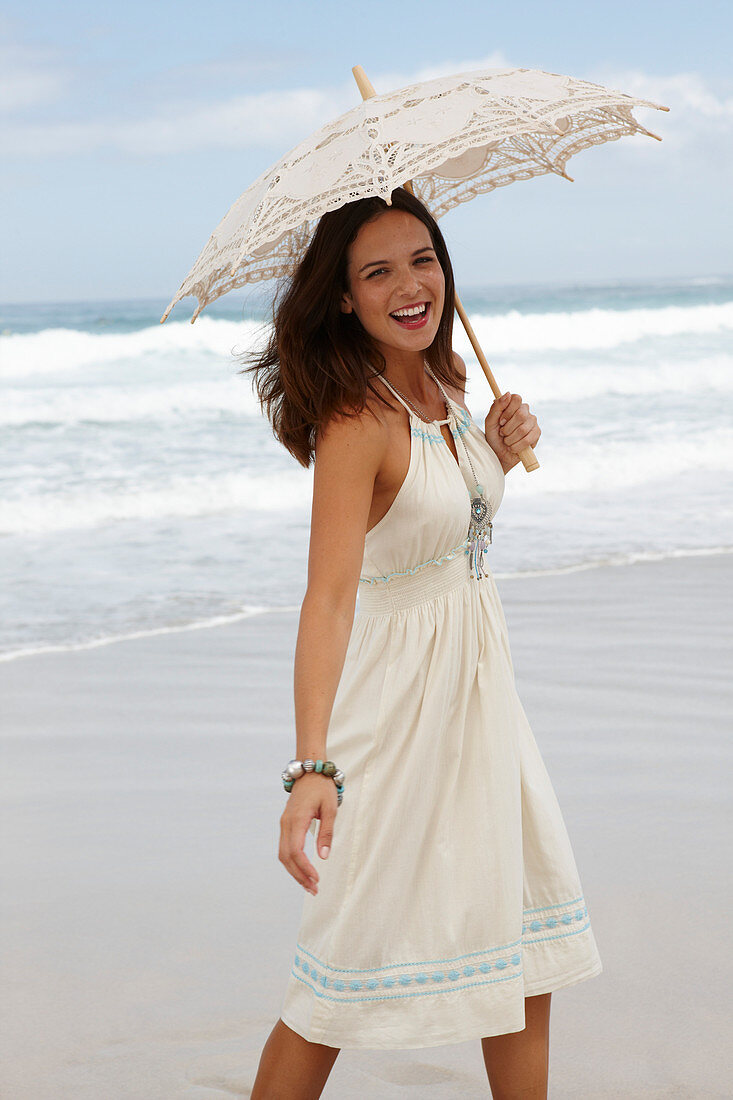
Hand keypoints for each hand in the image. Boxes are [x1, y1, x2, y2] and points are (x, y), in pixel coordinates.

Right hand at [279, 773, 337, 895]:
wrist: (310, 771)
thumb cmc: (322, 788)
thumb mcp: (330, 809)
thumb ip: (326, 833)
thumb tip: (323, 856)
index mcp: (297, 819)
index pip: (295, 850)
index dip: (304, 868)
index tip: (316, 879)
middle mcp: (286, 824)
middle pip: (286, 857)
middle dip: (299, 876)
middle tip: (314, 889)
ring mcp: (284, 824)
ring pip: (283, 854)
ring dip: (294, 872)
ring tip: (309, 885)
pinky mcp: (286, 825)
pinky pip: (284, 848)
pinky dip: (292, 862)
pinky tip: (303, 871)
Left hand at [484, 391, 540, 473]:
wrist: (499, 455)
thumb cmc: (494, 437)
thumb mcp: (490, 422)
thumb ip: (497, 407)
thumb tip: (508, 393)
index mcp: (513, 405)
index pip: (516, 398)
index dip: (508, 412)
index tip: (500, 422)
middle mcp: (525, 411)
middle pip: (521, 414)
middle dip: (508, 428)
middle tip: (502, 434)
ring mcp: (532, 421)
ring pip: (523, 429)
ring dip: (510, 439)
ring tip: (507, 442)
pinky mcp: (537, 433)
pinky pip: (528, 439)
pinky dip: (517, 446)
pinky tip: (513, 447)